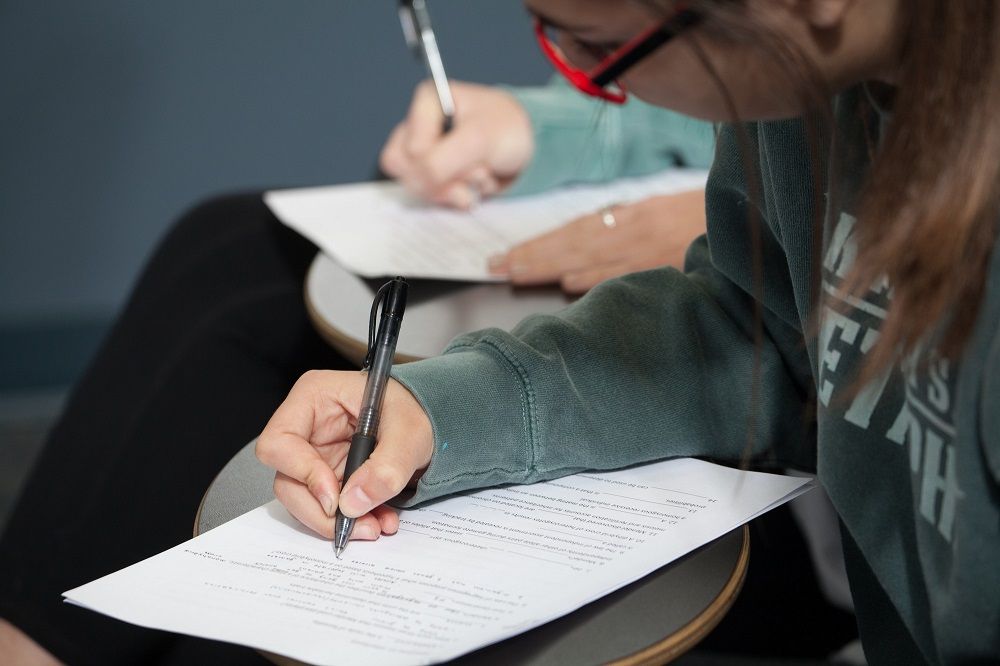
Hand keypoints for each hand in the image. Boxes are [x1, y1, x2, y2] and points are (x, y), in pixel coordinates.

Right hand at [256, 371, 433, 541]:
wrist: (428, 421)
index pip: (279, 442)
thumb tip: (353, 503)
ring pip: (304, 501)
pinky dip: (352, 519)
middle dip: (322, 512)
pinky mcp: (326, 476)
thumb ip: (385, 467)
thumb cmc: (414, 409)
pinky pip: (327, 508)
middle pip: (287, 480)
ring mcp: (314, 454)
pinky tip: (378, 519)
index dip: (301, 473)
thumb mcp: (410, 432)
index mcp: (313, 398)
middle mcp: (305, 427)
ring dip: (339, 522)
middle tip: (358, 526)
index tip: (335, 498)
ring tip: (376, 525)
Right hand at [379, 80, 533, 208]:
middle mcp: (421, 126)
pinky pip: (434, 196)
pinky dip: (460, 197)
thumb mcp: (479, 139)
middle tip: (477, 171)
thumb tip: (414, 182)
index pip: (409, 150)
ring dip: (457, 189)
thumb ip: (442, 160)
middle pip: (408, 171)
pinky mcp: (437, 174)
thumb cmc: (509, 129)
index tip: (469, 158)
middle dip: (447, 180)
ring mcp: (427, 152)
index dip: (436, 164)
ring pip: (420, 187)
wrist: (531, 147)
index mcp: (428, 103)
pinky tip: (478, 185)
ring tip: (483, 174)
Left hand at [487, 190, 706, 293]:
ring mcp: (647, 250)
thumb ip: (623, 227)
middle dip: (531, 256)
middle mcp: (631, 231)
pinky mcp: (664, 266)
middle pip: (570, 244)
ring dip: (549, 266)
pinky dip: (594, 278)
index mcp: (629, 215)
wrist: (751, 214)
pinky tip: (567, 285)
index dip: (537, 243)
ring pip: (588, 258)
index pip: (571, 230)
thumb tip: (580, 260)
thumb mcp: (659, 212)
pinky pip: (622, 272)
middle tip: (495, 266)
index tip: (507, 255)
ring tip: (515, 273)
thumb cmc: (703, 217)